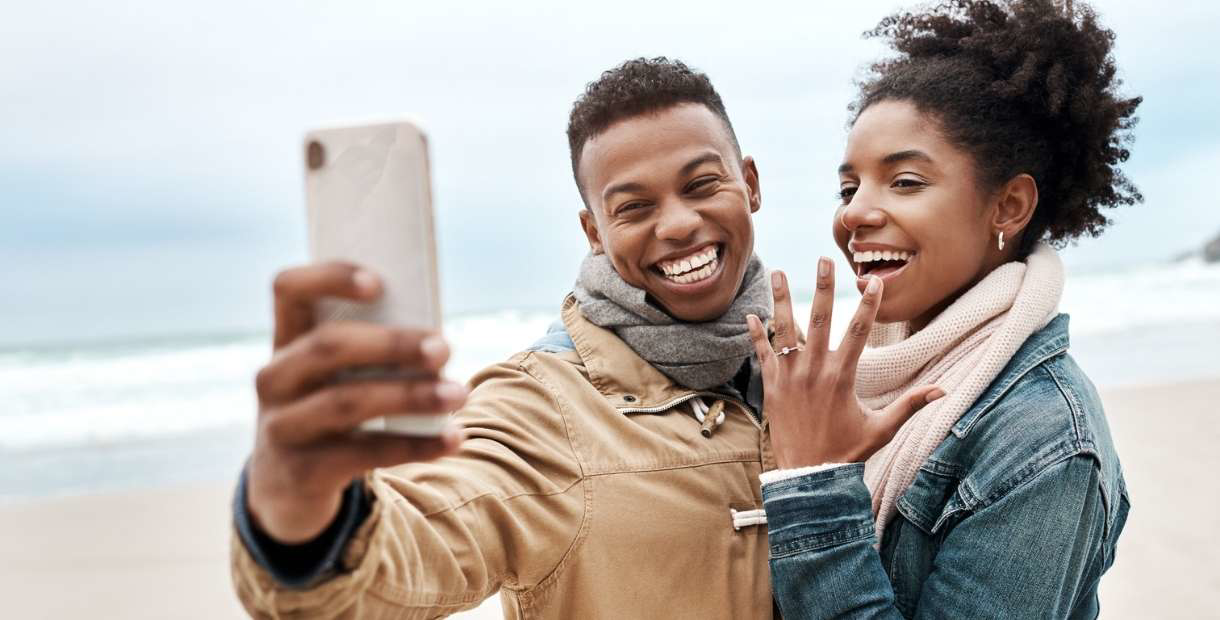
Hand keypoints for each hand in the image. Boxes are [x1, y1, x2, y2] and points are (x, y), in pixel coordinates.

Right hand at [247, 261, 466, 543]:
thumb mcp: (333, 377)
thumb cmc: (331, 409)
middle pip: (328, 346)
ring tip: (458, 394)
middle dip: (392, 344)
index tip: (378, 283)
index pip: (289, 290)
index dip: (328, 278)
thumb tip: (436, 342)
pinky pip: (364, 454)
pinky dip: (416, 445)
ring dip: (411, 395)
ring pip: (347, 402)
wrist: (288, 487)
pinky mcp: (303, 471)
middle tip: (444, 348)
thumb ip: (368, 351)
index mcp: (286, 341)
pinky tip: (452, 438)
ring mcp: (282, 427)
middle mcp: (275, 379)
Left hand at [746, 258, 943, 468]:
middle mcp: (814, 371)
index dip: (867, 305)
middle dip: (822, 287)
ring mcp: (789, 377)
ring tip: (777, 271)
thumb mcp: (882, 429)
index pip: (858, 332)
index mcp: (842, 377)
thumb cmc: (847, 452)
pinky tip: (750, 314)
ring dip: (780, 299)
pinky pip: (762, 354)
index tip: (872, 281)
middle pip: (819, 319)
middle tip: (823, 259)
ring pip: (784, 330)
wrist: (808, 476)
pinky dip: (756, 334)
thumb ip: (910, 405)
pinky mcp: (771, 387)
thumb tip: (944, 391)